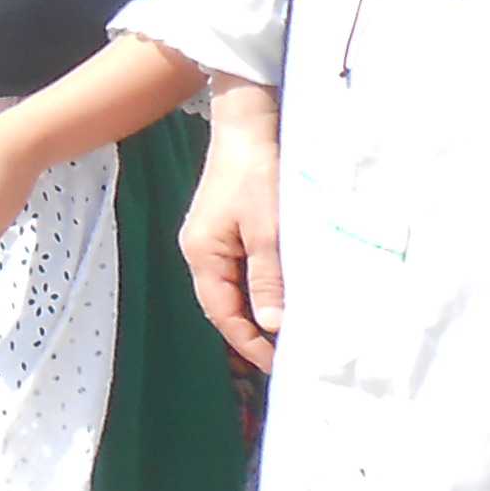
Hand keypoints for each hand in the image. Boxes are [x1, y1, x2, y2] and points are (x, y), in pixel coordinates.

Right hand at [181, 82, 285, 371]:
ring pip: (233, 287)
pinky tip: (281, 292)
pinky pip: (240, 269)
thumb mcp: (267, 230)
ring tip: (289, 331)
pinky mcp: (226, 226)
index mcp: (202, 254)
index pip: (222, 313)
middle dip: (251, 333)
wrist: (247, 124)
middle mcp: (200, 250)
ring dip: (257, 309)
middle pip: (224, 304)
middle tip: (287, 355)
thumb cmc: (256, 174)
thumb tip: (271, 325)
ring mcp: (211, 238)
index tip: (276, 366)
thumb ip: (268, 278)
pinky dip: (260, 286)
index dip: (247, 343)